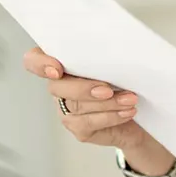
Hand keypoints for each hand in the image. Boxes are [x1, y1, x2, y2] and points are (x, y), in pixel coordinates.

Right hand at [23, 47, 145, 149]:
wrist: (141, 111)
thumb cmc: (126, 80)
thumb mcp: (117, 62)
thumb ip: (106, 55)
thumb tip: (118, 48)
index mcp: (64, 63)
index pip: (34, 60)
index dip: (40, 64)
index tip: (57, 70)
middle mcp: (61, 86)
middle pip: (57, 86)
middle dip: (83, 88)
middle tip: (108, 89)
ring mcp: (66, 108)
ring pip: (77, 106)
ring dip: (108, 103)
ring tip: (130, 99)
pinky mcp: (78, 127)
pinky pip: (88, 123)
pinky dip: (111, 116)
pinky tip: (127, 111)